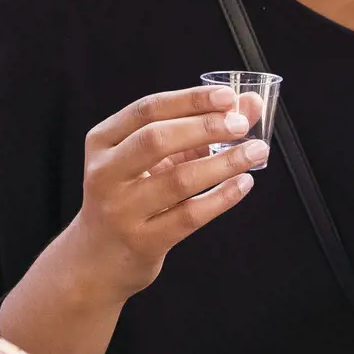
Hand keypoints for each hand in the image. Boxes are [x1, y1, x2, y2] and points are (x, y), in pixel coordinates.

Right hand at [47, 86, 269, 302]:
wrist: (99, 257)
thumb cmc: (130, 196)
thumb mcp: (153, 159)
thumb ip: (198, 128)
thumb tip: (249, 104)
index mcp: (103, 141)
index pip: (147, 110)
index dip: (190, 100)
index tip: (228, 96)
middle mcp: (106, 173)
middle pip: (157, 140)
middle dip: (205, 127)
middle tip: (242, 125)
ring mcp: (121, 209)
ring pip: (178, 180)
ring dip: (223, 163)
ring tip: (254, 152)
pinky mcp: (141, 241)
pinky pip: (188, 216)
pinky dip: (221, 198)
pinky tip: (242, 184)